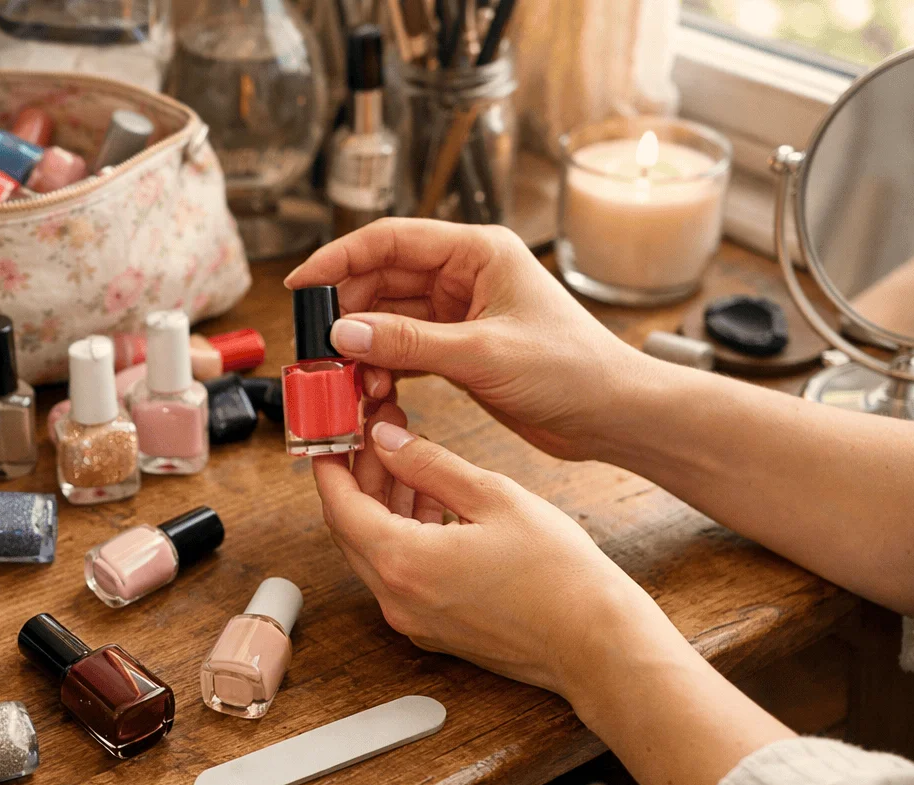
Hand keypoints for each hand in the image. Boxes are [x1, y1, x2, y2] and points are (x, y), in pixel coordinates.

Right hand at [284, 219, 663, 461]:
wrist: (613, 414)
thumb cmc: (571, 370)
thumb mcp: (482, 354)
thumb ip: (408, 343)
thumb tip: (343, 334)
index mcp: (477, 251)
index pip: (390, 241)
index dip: (339, 259)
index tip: (300, 286)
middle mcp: (465, 274)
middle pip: (382, 279)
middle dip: (347, 312)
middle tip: (317, 346)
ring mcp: (460, 312)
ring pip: (389, 318)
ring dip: (364, 346)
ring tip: (349, 377)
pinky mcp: (459, 349)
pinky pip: (404, 349)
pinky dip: (384, 367)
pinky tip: (371, 388)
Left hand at [315, 411, 689, 702]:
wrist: (596, 643)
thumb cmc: (558, 575)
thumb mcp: (493, 497)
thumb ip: (429, 465)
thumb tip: (386, 441)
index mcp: (403, 562)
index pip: (339, 506)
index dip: (332, 464)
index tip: (334, 434)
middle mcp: (396, 598)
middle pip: (351, 529)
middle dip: (360, 479)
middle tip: (379, 437)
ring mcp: (413, 620)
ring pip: (376, 552)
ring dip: (385, 506)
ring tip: (409, 461)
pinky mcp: (433, 629)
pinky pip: (401, 575)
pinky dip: (405, 536)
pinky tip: (432, 505)